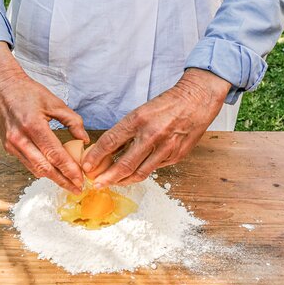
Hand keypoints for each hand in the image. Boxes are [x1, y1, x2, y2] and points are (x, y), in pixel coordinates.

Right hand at [0, 42, 88, 193]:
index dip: (69, 169)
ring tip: (69, 183)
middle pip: (45, 168)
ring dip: (53, 178)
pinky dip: (42, 170)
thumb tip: (85, 140)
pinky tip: (54, 172)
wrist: (1, 88)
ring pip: (35, 169)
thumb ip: (73, 121)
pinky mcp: (8, 148)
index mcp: (33, 125)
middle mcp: (20, 139)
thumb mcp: (54, 102)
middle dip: (63, 181)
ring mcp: (12, 145)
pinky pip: (28, 164)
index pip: (55, 154)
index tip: (81, 179)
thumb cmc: (28, 92)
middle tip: (78, 188)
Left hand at [82, 68, 230, 187]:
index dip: (96, 157)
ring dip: (123, 180)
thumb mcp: (141, 112)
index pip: (110, 142)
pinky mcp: (176, 156)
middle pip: (124, 164)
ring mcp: (165, 148)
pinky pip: (154, 168)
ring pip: (139, 173)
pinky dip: (142, 171)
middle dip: (107, 178)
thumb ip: (126, 132)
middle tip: (96, 184)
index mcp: (138, 120)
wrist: (196, 100)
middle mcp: (151, 135)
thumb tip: (108, 150)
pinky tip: (134, 172)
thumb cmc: (167, 104)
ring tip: (113, 182)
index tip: (87, 166)